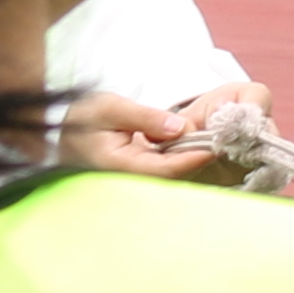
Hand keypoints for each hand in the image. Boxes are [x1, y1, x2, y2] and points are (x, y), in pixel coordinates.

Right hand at [59, 88, 273, 185]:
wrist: (57, 138)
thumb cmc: (79, 120)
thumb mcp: (109, 108)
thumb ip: (144, 117)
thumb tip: (178, 127)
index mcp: (121, 167)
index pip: (167, 169)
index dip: (195, 156)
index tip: (220, 143)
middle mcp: (131, 182)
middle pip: (178, 179)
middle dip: (206, 162)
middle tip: (236, 145)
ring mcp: (137, 184)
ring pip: (177, 179)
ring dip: (202, 163)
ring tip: (230, 145)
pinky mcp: (143, 180)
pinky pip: (172, 175)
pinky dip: (191, 162)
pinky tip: (211, 148)